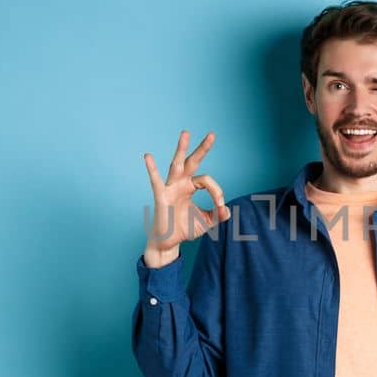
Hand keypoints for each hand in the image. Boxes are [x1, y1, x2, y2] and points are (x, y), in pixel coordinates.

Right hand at [142, 130, 229, 267]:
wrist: (169, 242)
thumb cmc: (185, 229)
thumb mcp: (206, 222)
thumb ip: (217, 216)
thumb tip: (228, 211)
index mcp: (191, 186)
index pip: (207, 181)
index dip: (217, 192)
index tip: (221, 207)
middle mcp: (181, 183)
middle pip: (193, 162)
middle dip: (202, 148)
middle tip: (213, 134)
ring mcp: (170, 187)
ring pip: (177, 165)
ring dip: (181, 149)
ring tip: (186, 133)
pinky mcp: (161, 196)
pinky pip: (156, 181)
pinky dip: (151, 169)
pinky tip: (148, 156)